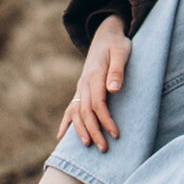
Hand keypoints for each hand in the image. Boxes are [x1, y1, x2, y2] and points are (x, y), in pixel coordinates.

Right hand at [63, 16, 132, 148]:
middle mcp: (84, 83)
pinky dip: (66, 122)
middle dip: (94, 131)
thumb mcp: (122, 52)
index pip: (98, 104)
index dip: (105, 120)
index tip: (115, 134)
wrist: (106, 34)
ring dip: (80, 130)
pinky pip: (70, 108)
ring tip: (87, 146)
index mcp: (94, 75)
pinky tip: (61, 137)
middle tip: (104, 149)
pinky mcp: (81, 89)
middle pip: (86, 112)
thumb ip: (117, 70)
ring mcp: (80, 87)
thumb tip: (113, 89)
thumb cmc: (118, 44)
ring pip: (76, 112)